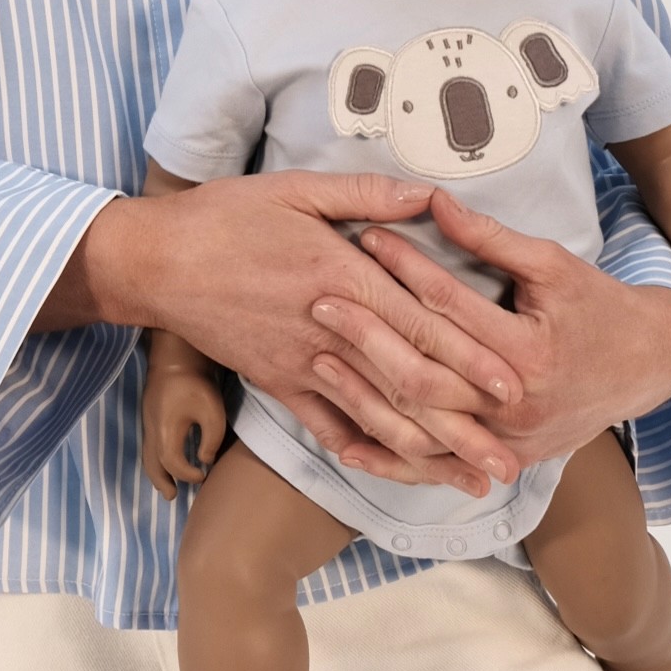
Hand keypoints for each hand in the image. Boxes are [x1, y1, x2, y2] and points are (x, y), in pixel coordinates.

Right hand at [82, 172, 524, 497]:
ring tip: (471, 481)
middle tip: (511, 460)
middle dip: (464, 426)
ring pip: (375, 418)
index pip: (419, 324)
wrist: (157, 262)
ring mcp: (303, 364)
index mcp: (342, 276)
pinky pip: (327, 427)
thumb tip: (430, 194)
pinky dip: (364, 453)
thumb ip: (367, 194)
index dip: (470, 358)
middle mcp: (329, 329)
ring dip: (428, 455)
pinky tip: (398, 472)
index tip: (513, 387)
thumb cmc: (227, 216)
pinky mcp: (278, 383)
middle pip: (407, 385)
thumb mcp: (297, 188)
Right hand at [141, 339, 228, 497]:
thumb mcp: (213, 413)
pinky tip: (165, 458)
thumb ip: (211, 441)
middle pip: (152, 465)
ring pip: (147, 455)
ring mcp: (148, 421)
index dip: (188, 475)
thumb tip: (204, 459)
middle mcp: (152, 431)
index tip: (203, 474)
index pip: (174, 465)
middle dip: (162, 482)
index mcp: (165, 434)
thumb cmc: (195, 384)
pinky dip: (155, 458)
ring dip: (156, 472)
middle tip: (172, 497)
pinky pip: (149, 444)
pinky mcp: (150, 413)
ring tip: (165, 486)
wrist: (175, 355)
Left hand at [315, 191, 670, 470]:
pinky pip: (435, 465)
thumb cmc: (596, 307)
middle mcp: (516, 403)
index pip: (451, 307)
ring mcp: (507, 440)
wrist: (643, 367)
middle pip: (426, 372)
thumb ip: (491, 239)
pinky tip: (347, 443)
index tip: (364, 238)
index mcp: (530, 351)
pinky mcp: (501, 460)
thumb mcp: (553, 263)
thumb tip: (434, 201)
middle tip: (321, 299)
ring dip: (365, 394)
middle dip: (368, 335)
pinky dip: (391, 458)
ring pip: (422, 425)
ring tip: (319, 359)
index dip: (405, 269)